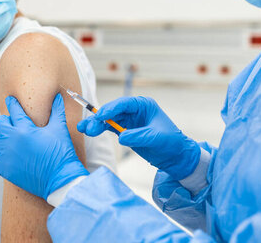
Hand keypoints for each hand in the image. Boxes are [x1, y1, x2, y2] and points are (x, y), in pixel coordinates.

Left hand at [0, 93, 88, 200]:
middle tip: (13, 123)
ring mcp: (6, 155)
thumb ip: (57, 111)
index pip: (14, 110)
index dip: (12, 103)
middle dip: (6, 120)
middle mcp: (11, 140)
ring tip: (9, 137)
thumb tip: (57, 97)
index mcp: (24, 129)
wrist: (60, 179)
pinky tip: (4, 152)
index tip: (10, 100)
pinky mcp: (4, 169)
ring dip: (0, 136)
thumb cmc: (61, 153)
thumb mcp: (59, 129)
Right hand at [77, 96, 199, 179]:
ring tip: (84, 129)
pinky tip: (88, 131)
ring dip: (96, 124)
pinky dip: (100, 129)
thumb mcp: (156, 138)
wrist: (176, 156)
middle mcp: (134, 110)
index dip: (110, 109)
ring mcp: (128, 120)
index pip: (123, 104)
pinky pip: (109, 128)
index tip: (100, 116)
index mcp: (143, 105)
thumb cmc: (171, 142)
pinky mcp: (125, 130)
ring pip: (108, 119)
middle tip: (89, 127)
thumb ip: (138, 136)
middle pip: (112, 111)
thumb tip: (121, 137)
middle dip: (99, 118)